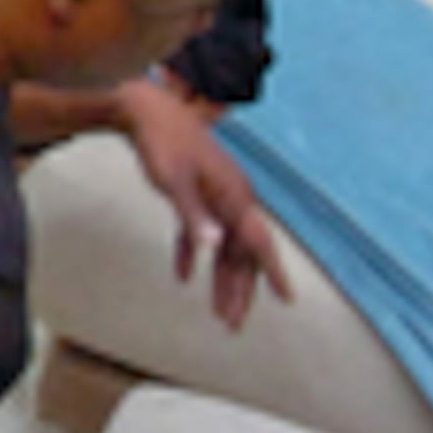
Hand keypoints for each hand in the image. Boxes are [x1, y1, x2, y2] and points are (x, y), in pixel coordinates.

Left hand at [116, 75, 291, 331]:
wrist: (144, 108)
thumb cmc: (161, 142)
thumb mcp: (174, 181)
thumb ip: (193, 215)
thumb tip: (215, 247)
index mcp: (233, 196)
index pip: (259, 240)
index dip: (273, 271)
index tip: (287, 299)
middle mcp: (230, 197)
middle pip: (241, 252)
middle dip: (239, 289)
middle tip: (232, 324)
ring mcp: (214, 194)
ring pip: (223, 245)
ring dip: (220, 278)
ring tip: (218, 312)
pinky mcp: (195, 191)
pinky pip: (201, 230)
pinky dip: (194, 252)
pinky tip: (184, 275)